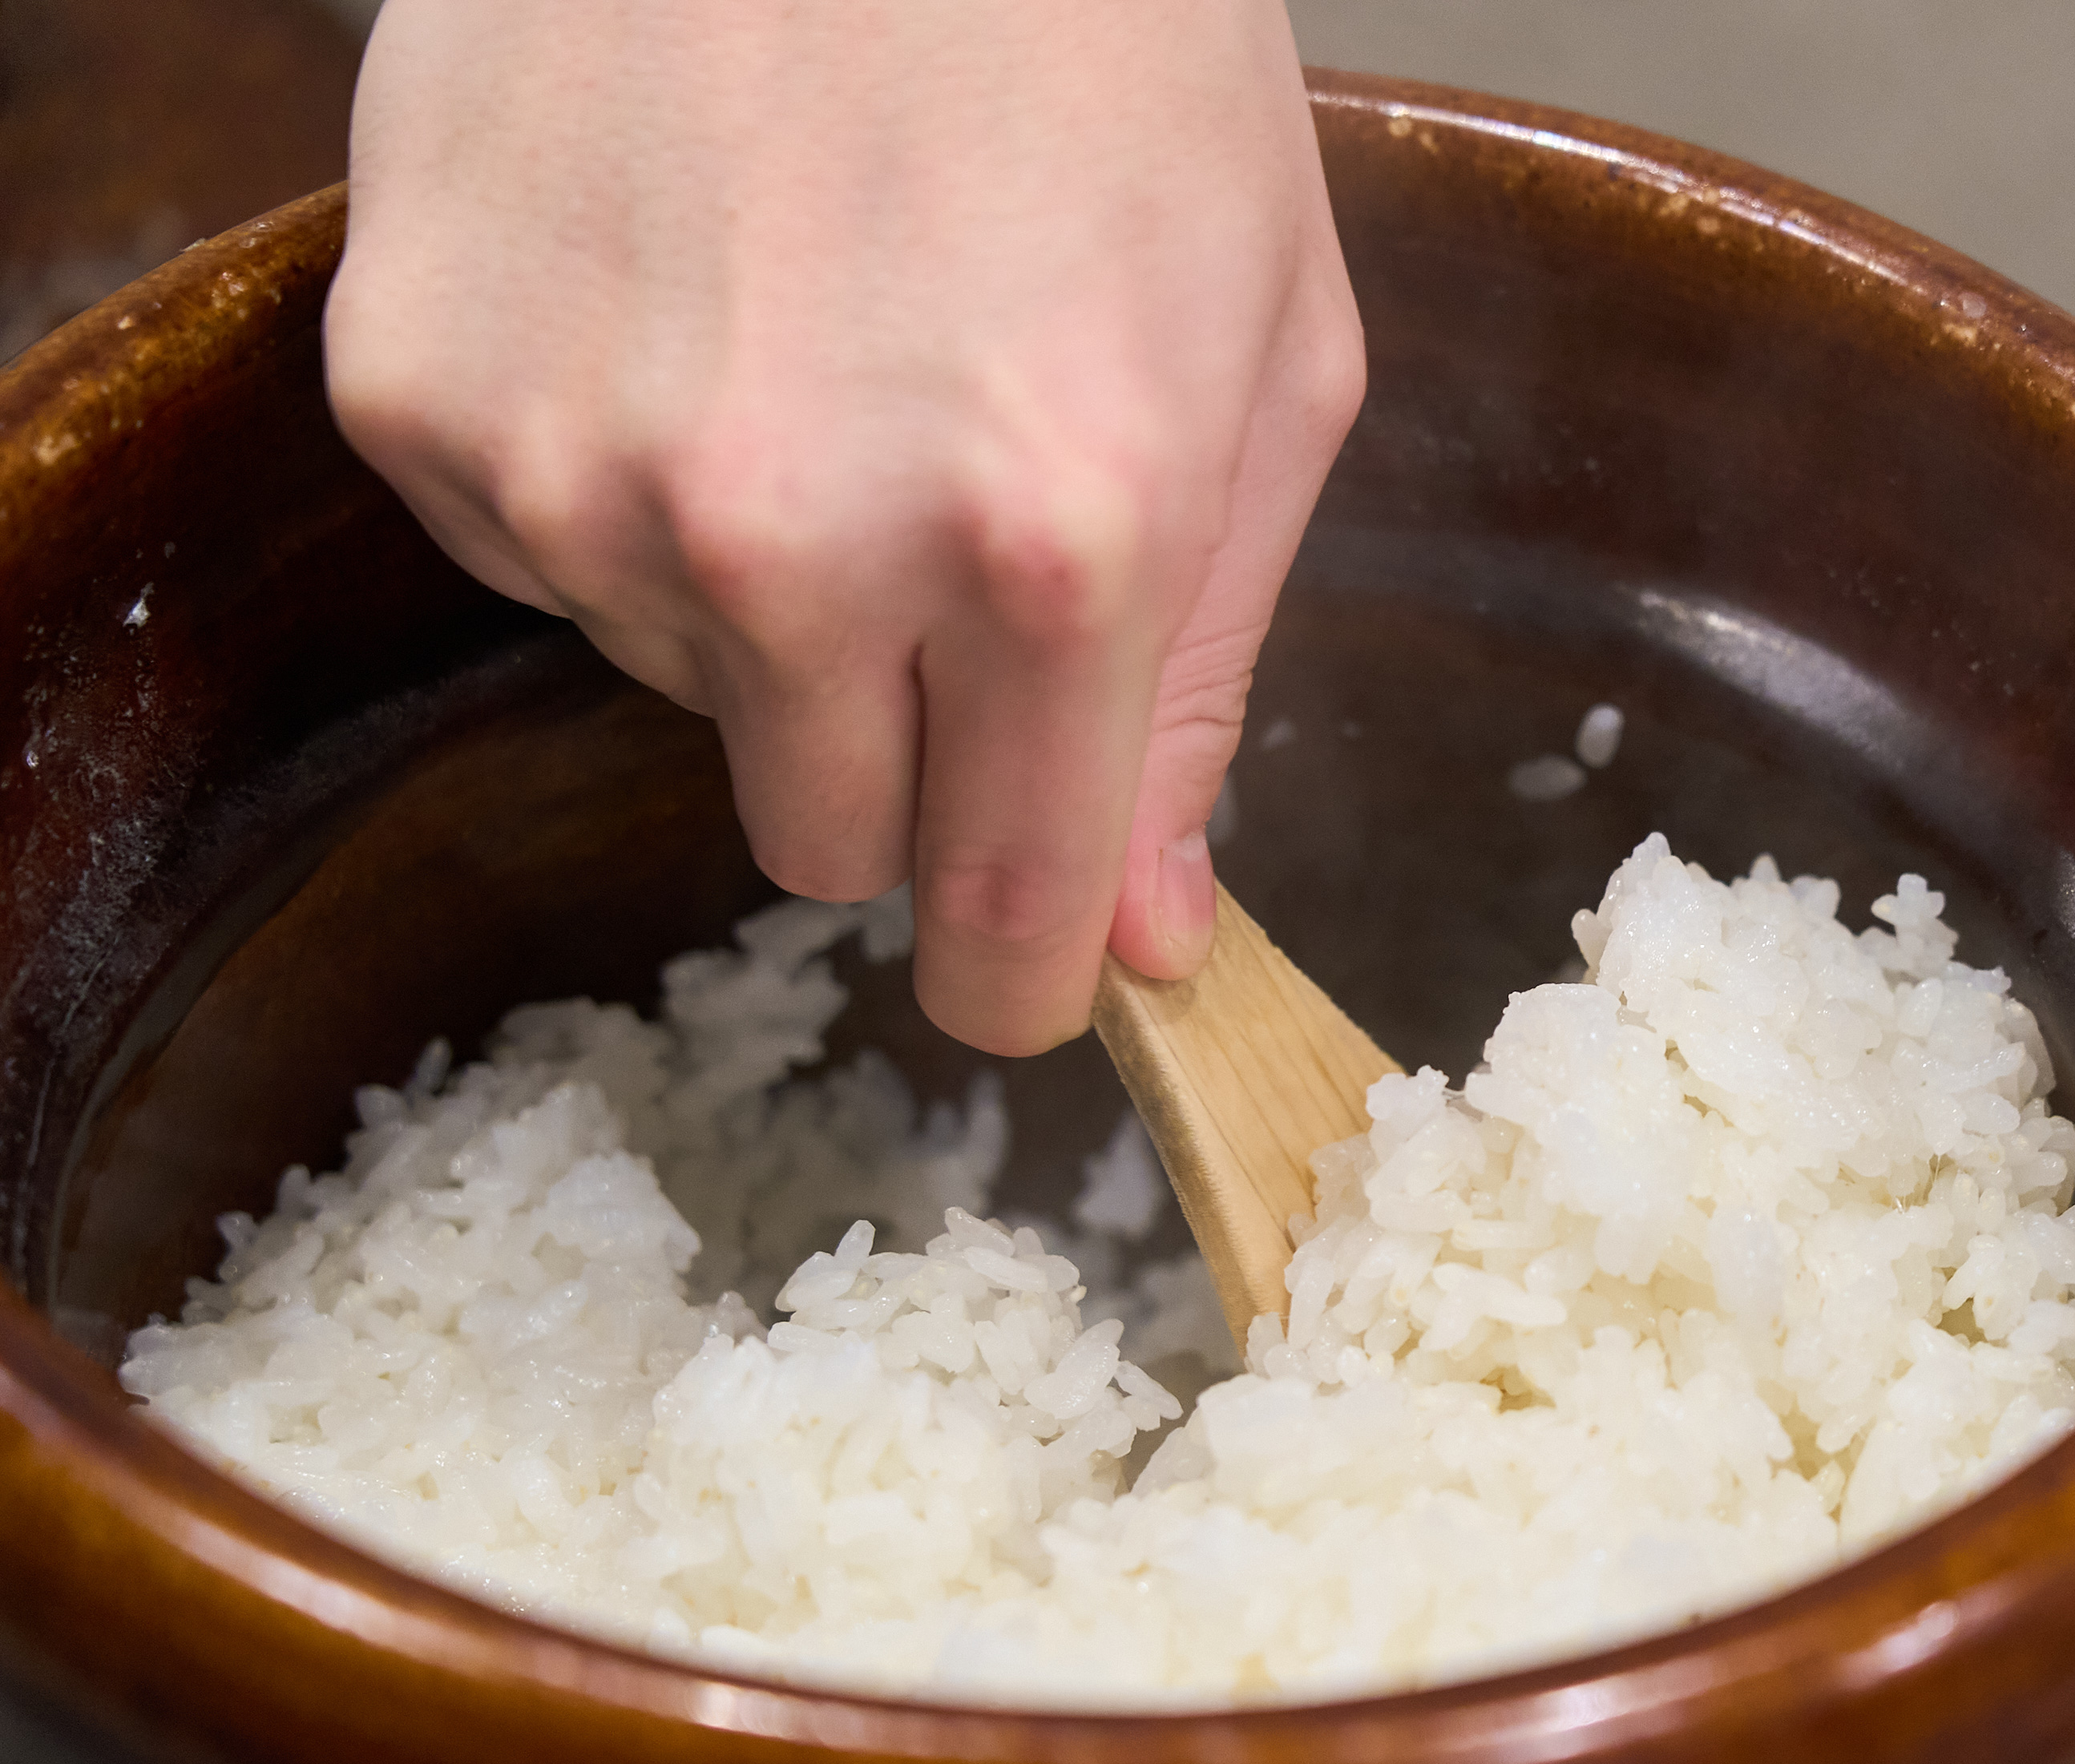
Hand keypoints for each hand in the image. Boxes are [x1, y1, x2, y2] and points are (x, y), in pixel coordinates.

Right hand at [326, 0, 1364, 1052]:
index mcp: (1053, 539)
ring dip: (761, 589)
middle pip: (827, 842)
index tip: (1027, 972)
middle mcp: (797, 537)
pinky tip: (686, 310)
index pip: (1003, 915)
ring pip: (686, 693)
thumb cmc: (1104, 56)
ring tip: (819, 357)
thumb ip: (1197, 686)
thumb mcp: (1262, 364)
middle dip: (902, 750)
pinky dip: (615, 478)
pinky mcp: (422, 387)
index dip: (1021, 972)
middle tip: (945, 554)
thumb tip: (1131, 941)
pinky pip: (539, 561)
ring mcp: (580, 468)